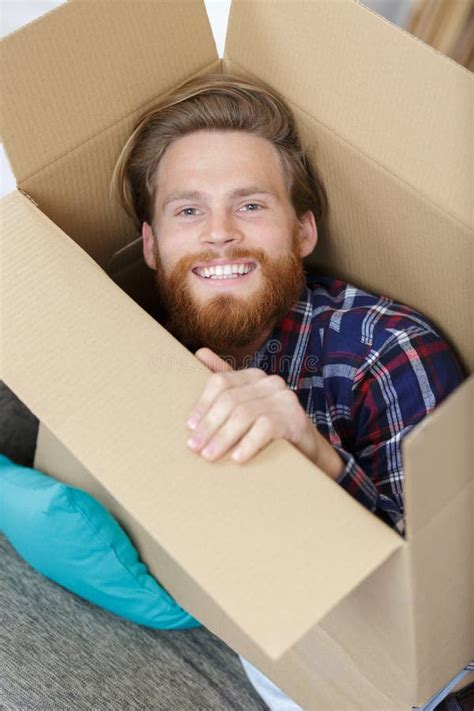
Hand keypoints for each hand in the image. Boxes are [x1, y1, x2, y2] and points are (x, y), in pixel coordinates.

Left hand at [187, 348, 343, 477]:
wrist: (307, 449)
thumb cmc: (270, 427)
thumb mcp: (246, 404)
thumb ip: (225, 381)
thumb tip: (199, 352)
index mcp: (254, 376)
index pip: (220, 382)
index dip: (202, 404)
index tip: (190, 426)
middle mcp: (270, 382)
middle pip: (230, 400)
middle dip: (209, 425)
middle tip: (194, 447)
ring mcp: (285, 399)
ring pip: (244, 414)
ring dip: (223, 438)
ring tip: (209, 455)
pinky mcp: (296, 418)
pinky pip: (265, 428)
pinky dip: (248, 444)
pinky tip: (237, 458)